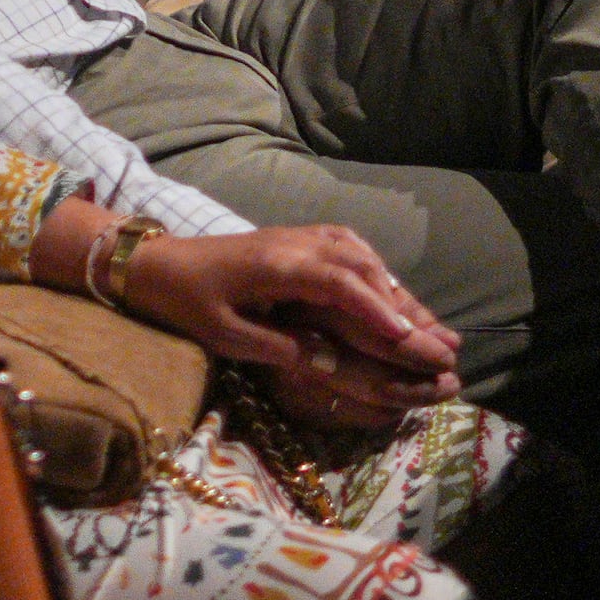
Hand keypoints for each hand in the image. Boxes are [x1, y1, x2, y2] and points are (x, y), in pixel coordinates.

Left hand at [119, 224, 459, 421]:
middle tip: (440, 344)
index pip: (343, 285)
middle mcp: (297, 243)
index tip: (409, 340)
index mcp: (279, 266)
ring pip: (363, 256)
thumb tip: (332, 363)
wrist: (159, 263)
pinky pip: (350, 249)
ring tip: (428, 327)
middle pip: (364, 268)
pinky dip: (377, 273)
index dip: (378, 312)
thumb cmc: (187, 302)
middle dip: (404, 306)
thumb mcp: (226, 335)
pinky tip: (392, 293)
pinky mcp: (298, 239)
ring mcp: (300, 236)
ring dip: (396, 290)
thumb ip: (280, 346)